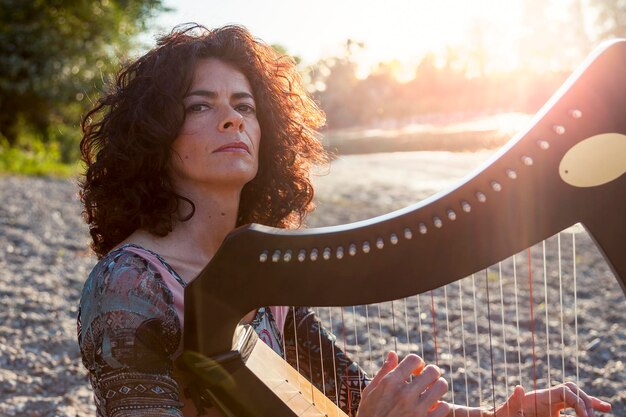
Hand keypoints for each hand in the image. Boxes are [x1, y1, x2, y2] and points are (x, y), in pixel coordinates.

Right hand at [356, 351, 449, 416]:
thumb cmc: (369, 415)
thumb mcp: (369, 393)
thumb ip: (383, 372)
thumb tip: (393, 353)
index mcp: (390, 383)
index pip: (414, 359)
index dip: (418, 363)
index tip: (416, 371)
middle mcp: (404, 394)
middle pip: (432, 371)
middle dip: (431, 373)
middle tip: (427, 380)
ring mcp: (416, 410)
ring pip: (441, 387)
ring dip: (438, 388)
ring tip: (432, 392)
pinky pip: (444, 407)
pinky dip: (440, 407)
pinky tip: (432, 409)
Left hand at [493, 383, 611, 416]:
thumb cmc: (502, 416)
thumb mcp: (507, 411)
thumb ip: (513, 401)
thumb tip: (518, 388)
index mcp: (540, 396)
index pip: (566, 392)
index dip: (578, 402)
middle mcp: (547, 397)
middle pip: (573, 391)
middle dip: (586, 401)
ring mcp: (550, 404)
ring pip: (574, 398)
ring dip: (589, 402)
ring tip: (606, 408)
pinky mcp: (551, 412)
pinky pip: (570, 409)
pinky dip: (581, 410)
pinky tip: (594, 413)